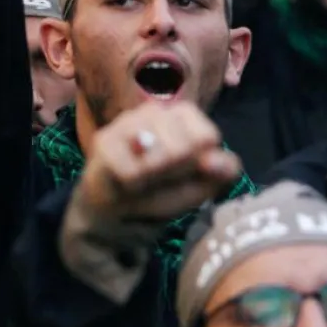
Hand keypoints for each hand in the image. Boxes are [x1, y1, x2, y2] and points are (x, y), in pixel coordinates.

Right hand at [71, 102, 242, 236]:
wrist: (115, 216)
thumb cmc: (161, 193)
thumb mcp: (200, 186)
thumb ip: (222, 171)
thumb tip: (217, 161)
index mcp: (180, 115)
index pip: (205, 135)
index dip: (202, 162)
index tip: (190, 171)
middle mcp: (151, 111)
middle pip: (184, 147)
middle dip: (178, 173)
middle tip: (163, 180)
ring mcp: (125, 124)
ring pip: (159, 154)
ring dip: (157, 179)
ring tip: (146, 181)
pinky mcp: (104, 143)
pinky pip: (132, 171)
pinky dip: (135, 186)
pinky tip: (128, 185)